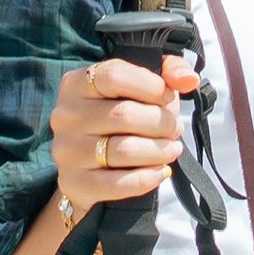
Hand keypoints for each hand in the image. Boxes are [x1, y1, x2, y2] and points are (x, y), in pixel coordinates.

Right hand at [42, 53, 198, 232]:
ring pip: (124, 150)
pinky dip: (148, 177)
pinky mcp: (74, 182)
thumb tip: (188, 79)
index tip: (168, 97)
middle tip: (174, 129)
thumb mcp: (142, 86)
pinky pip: (119, 183)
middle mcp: (65, 115)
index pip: (114, 75)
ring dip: (159, 151)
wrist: (92, 167)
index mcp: (76, 84)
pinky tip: (161, 172)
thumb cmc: (121, 117)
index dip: (150, 86)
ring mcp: (66, 151)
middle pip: (124, 114)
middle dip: (161, 123)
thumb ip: (169, 71)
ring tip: (171, 149)